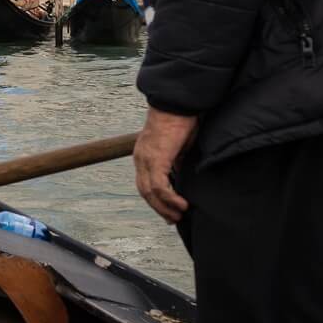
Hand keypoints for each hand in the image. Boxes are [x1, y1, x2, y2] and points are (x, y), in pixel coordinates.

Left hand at [133, 107, 198, 223]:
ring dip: (164, 207)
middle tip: (173, 218)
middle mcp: (141, 158)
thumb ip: (176, 162)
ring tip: (178, 216)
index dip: (155, 199)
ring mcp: (146, 159)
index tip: (167, 210)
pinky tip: (181, 205)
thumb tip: (181, 176)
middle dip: (159, 208)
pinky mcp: (156, 159)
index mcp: (144, 154)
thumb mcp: (179, 146)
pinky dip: (170, 199)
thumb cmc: (181, 121)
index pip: (145, 182)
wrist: (177, 104)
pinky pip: (160, 187)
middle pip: (144, 191)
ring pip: (150, 193)